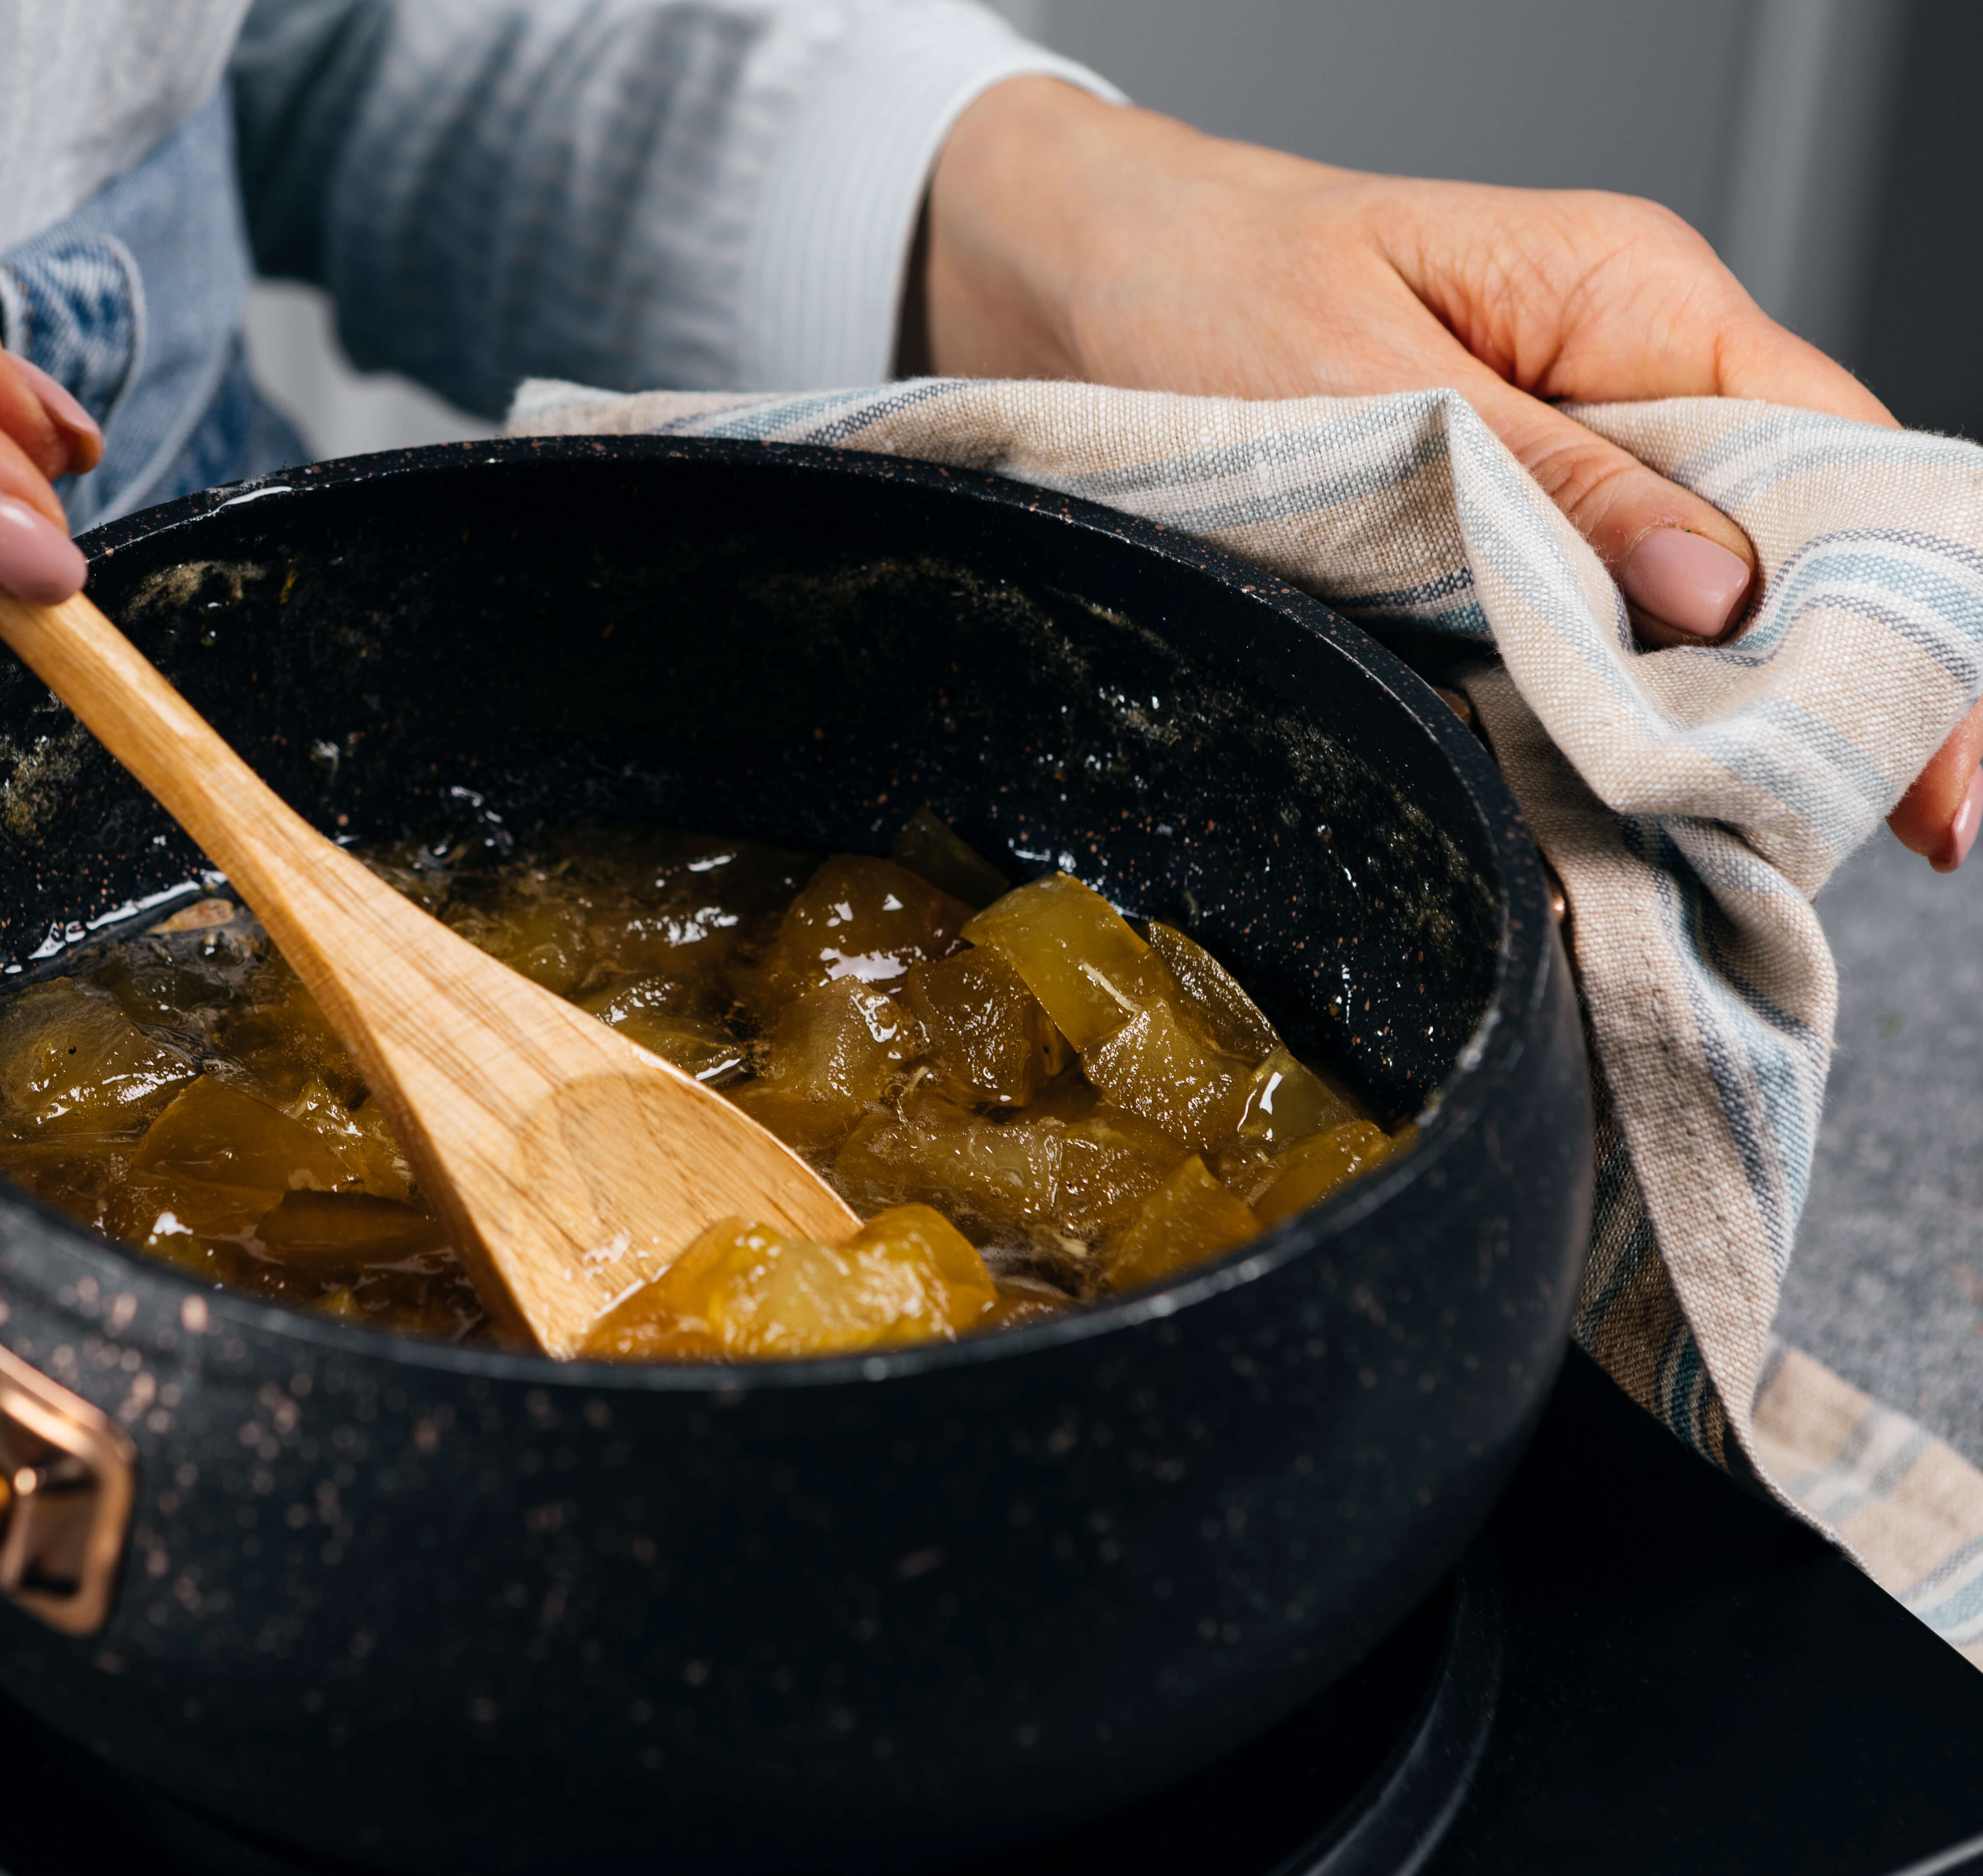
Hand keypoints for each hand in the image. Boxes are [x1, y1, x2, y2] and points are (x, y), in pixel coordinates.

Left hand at [911, 77, 1982, 871]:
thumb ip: (1547, 486)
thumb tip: (1718, 595)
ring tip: (1715, 849)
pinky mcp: (1489, 512)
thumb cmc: (1196, 283)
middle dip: (1821, 697)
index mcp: (1636, 301)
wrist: (1066, 264)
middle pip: (1799, 546)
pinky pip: (1585, 613)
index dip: (1907, 630)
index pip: (1846, 469)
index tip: (1932, 792)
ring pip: (1696, 597)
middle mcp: (1625, 372)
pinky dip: (1598, 700)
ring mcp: (1562, 447)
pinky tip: (1600, 791)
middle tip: (1808, 849)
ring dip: (1704, 718)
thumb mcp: (1366, 380)